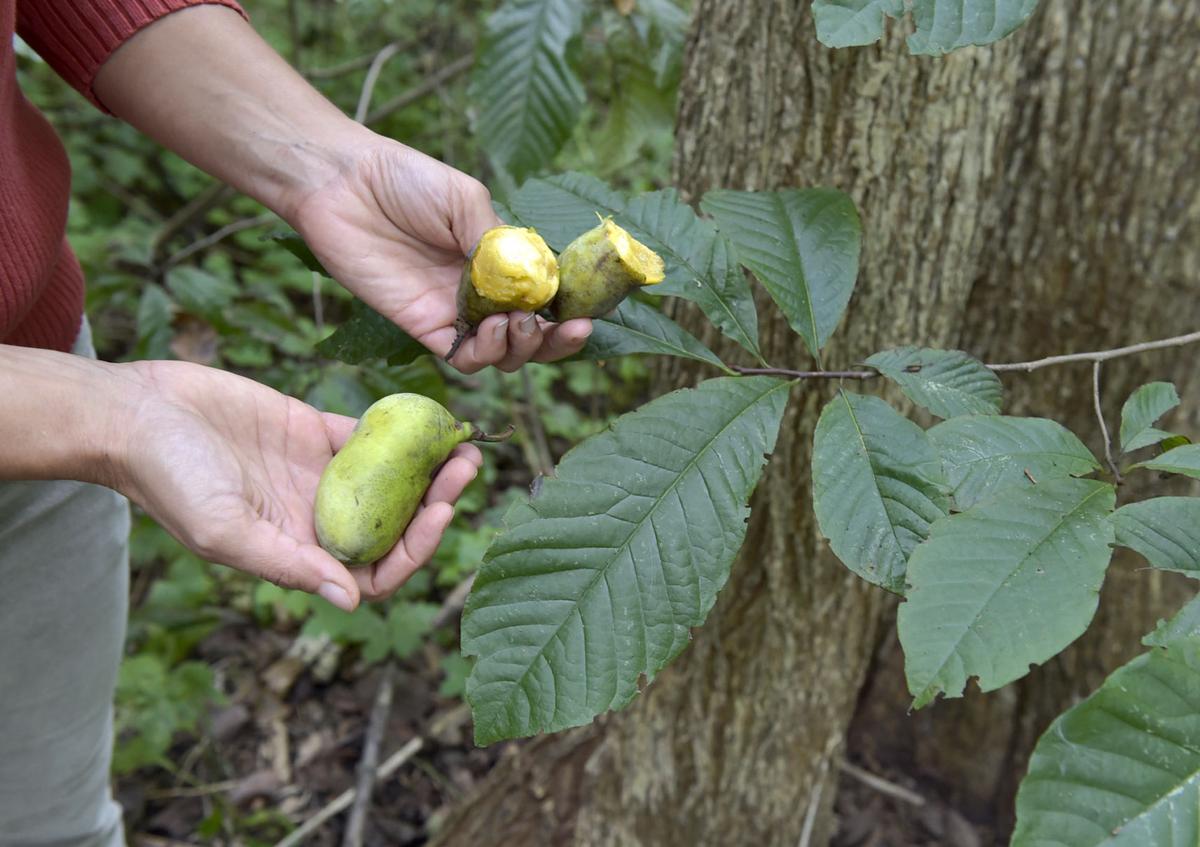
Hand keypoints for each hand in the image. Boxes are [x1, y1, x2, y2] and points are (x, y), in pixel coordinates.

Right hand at [113, 361, 480, 609]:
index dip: (415, 551)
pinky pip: (369, 434)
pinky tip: (429, 415)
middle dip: (436, 502)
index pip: (375, 570)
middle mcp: (316, 517)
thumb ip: (288, 565)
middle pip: (394, 522)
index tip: (441, 514)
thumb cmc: (168, 479)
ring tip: (463, 442)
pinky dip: (400, 427)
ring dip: (428, 466)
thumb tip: (351, 600)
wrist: (135, 413)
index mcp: (299, 552)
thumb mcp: (226, 530)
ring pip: (391, 477)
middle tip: (467, 468)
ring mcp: (318, 474)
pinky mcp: (312, 431)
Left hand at [289, 134, 592, 372]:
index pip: (544, 298)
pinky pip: (460, 358)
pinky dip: (484, 355)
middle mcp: (481, 292)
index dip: (568, 311)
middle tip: (566, 330)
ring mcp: (452, 312)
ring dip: (521, 348)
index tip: (587, 314)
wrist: (345, 184)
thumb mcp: (466, 199)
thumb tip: (534, 282)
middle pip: (529, 335)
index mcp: (499, 260)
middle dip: (554, 341)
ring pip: (500, 353)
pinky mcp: (421, 326)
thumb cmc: (405, 180)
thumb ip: (499, 242)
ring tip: (517, 324)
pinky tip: (491, 332)